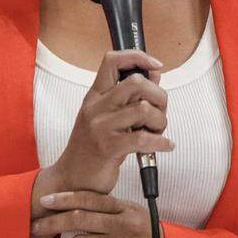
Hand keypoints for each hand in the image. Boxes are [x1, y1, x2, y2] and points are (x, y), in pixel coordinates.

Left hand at [32, 190, 165, 237]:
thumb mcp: (136, 219)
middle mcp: (124, 225)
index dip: (65, 198)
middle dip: (52, 222)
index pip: (91, 199)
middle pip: (80, 219)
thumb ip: (112, 213)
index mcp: (126, 209)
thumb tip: (78, 210)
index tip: (46, 200)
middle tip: (36, 227)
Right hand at [54, 49, 173, 194]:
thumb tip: (154, 74)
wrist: (72, 181)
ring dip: (161, 122)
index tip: (156, 65)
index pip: (112, 61)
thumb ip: (129, 97)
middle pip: (136, 82)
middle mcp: (95, 107)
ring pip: (145, 109)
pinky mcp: (108, 147)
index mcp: (95, 96)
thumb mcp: (107, 118)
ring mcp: (100, 126)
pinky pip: (143, 138)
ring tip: (157, 132)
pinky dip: (161, 142)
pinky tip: (165, 146)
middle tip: (159, 113)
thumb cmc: (93, 150)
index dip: (137, 56)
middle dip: (159, 96)